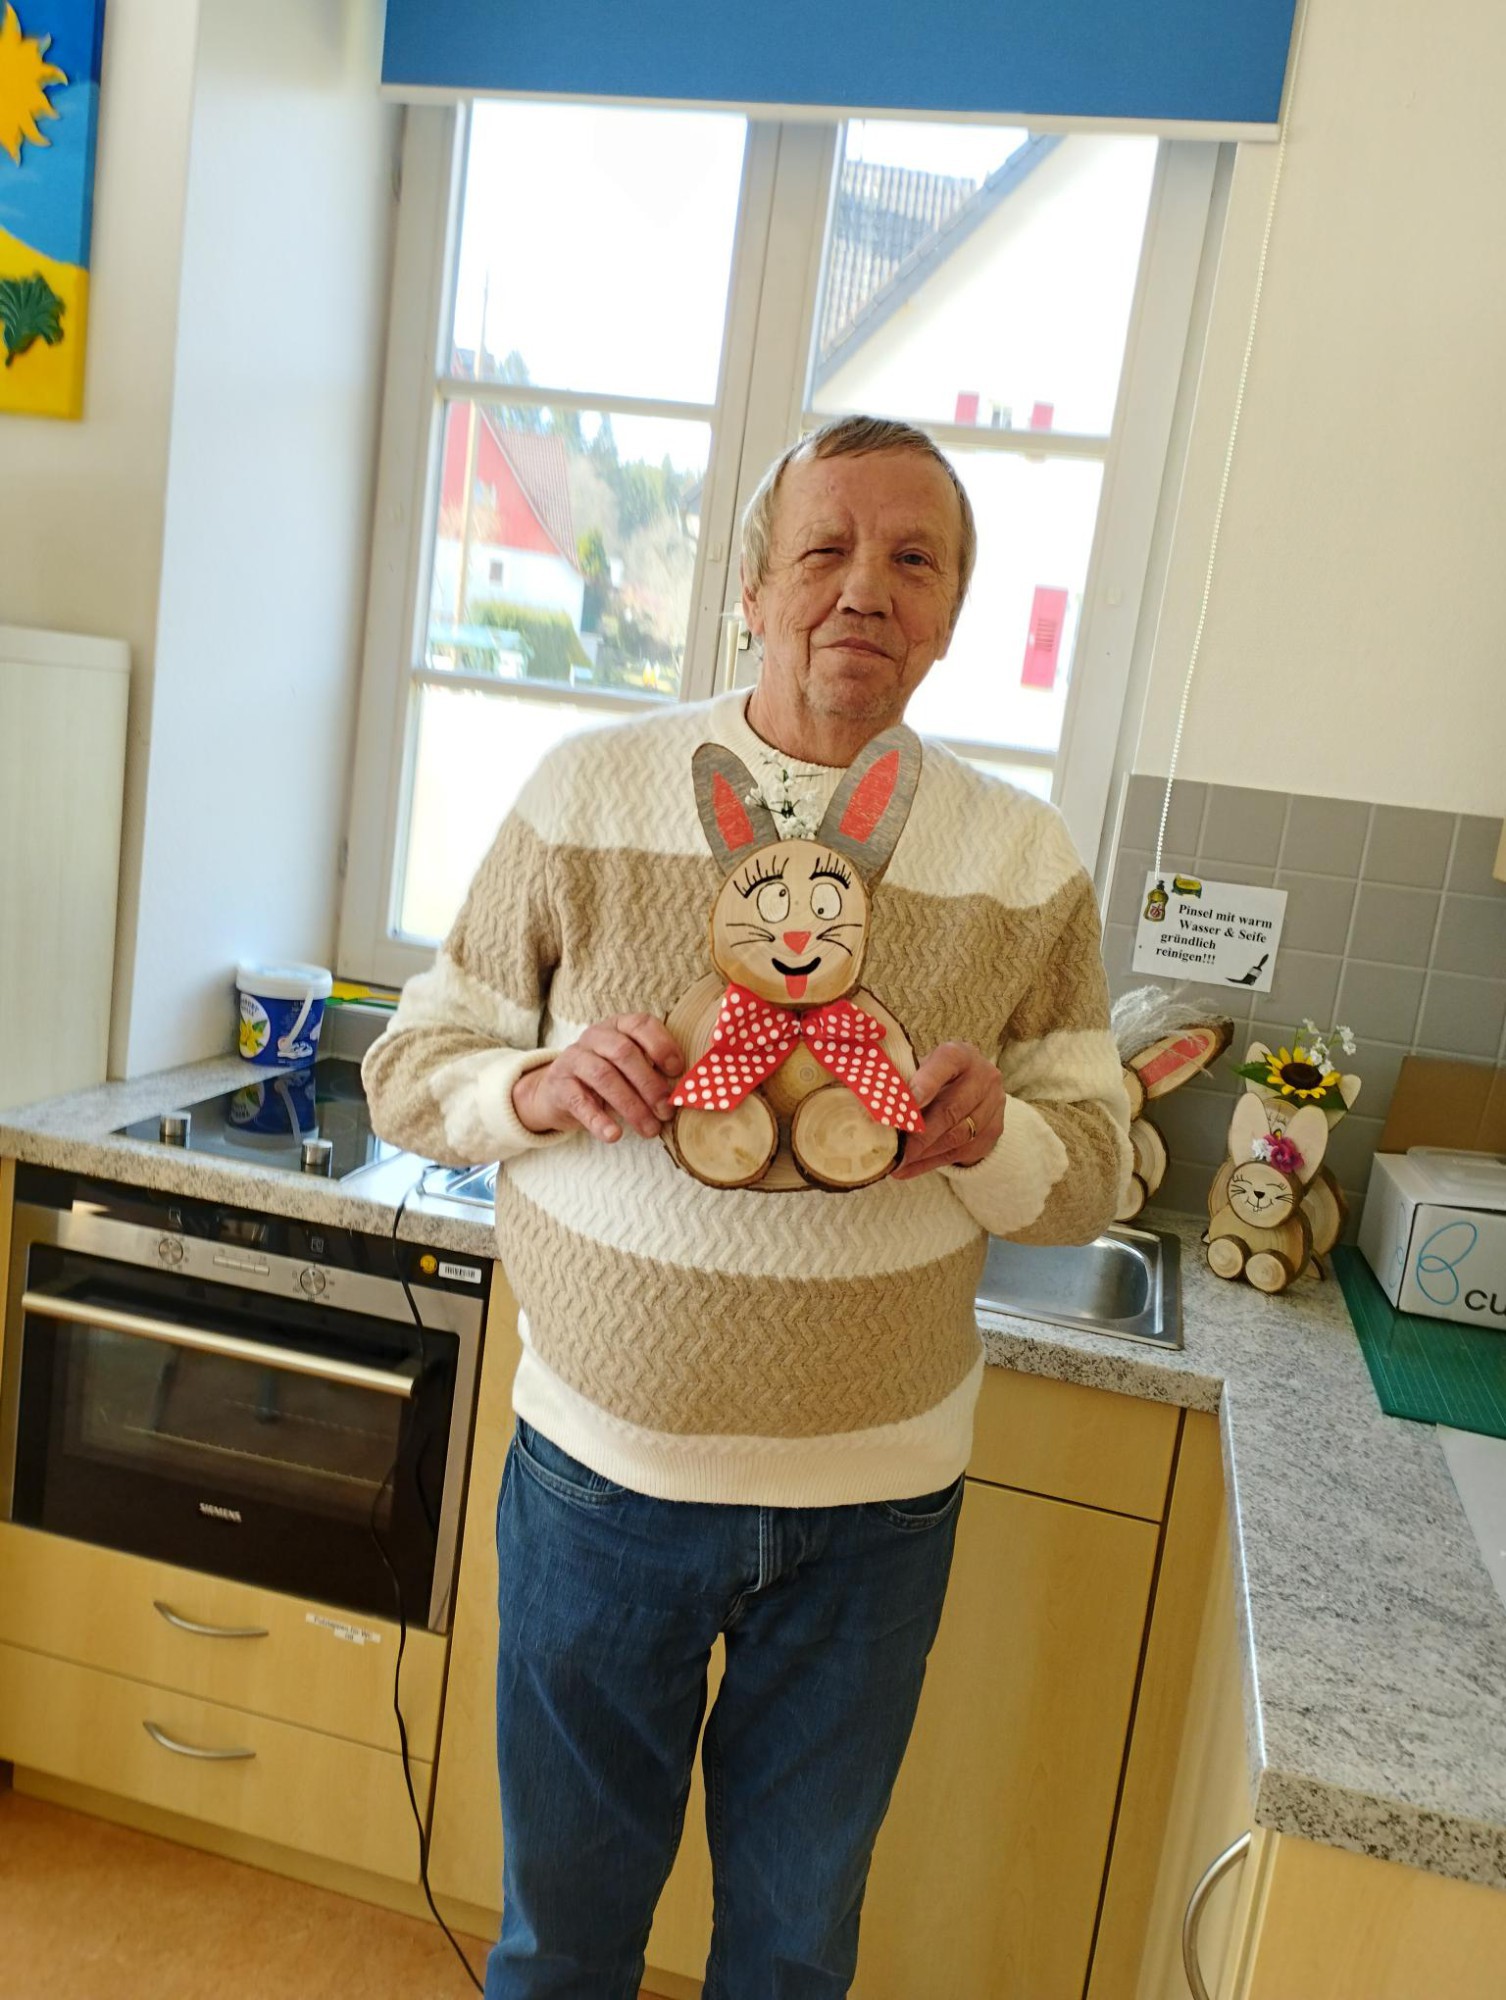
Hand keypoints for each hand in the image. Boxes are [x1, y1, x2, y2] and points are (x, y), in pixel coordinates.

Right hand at [513, 1014, 683, 1143]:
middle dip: (649, 1084)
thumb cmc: (608, 1078)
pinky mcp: (559, 1085)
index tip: (677, 1071)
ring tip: (650, 1129)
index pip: (641, 1024)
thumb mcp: (630, 1068)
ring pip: (604, 1077)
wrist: (558, 1092)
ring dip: (631, 1106)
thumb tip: (685, 1090)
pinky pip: (580, 1101)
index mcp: (618, 1026)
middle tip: (667, 1112)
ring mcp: (573, 1059)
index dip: (661, 1045)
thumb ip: (653, 1069)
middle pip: (624, 1053)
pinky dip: (599, 1120)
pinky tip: (614, 1135)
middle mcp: (594, 1036)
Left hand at [890, 1041, 1004, 1180]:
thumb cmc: (936, 1075)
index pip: (946, 1063)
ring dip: (924, 1152)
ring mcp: (993, 1105)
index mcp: (961, 1054)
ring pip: (957, 1136)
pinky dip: (930, 1163)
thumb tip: (877, 1105)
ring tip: (898, 1162)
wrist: (974, 1087)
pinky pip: (960, 1153)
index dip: (926, 1083)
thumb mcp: (922, 1068)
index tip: (907, 1103)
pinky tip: (907, 1169)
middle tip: (897, 1149)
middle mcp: (983, 1077)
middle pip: (951, 1109)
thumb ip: (905, 1080)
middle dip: (920, 1133)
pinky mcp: (993, 1131)